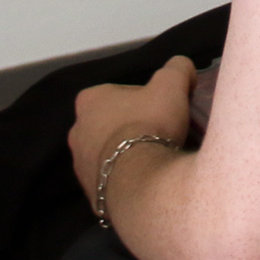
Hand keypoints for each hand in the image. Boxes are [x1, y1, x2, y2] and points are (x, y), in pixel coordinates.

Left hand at [69, 57, 196, 212]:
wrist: (140, 180)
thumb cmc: (149, 124)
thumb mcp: (171, 84)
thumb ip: (177, 68)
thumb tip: (182, 67)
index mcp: (89, 100)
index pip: (120, 93)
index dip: (145, 99)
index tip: (162, 110)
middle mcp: (77, 131)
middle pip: (112, 124)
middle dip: (132, 127)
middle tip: (159, 134)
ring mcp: (80, 165)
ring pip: (109, 153)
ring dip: (127, 154)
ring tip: (154, 160)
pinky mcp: (89, 191)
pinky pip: (111, 180)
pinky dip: (125, 179)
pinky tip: (145, 180)